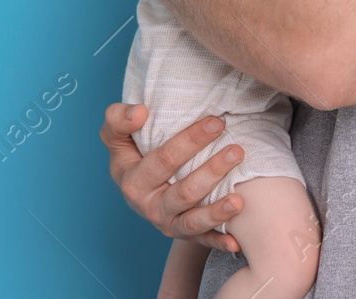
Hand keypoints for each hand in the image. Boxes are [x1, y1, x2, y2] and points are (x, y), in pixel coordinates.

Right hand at [100, 103, 244, 252]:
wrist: (137, 188)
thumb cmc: (132, 154)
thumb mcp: (116, 136)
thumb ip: (118, 119)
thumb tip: (139, 112)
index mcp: (134, 182)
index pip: (165, 160)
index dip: (191, 141)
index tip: (216, 122)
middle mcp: (150, 207)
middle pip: (184, 192)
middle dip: (212, 171)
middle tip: (237, 151)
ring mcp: (167, 224)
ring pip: (193, 221)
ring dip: (217, 212)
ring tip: (239, 200)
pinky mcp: (183, 235)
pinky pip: (202, 242)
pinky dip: (219, 243)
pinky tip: (236, 242)